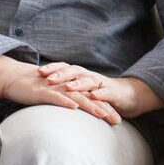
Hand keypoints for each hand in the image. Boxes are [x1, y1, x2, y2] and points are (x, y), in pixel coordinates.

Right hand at [2, 64, 121, 124]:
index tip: (117, 119)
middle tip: (117, 121)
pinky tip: (74, 107)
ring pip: (76, 97)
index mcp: (69, 89)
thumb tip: (73, 118)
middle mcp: (65, 87)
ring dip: (90, 106)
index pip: (90, 98)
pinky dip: (65, 101)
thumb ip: (63, 105)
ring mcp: (54, 88)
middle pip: (88, 98)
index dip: (104, 108)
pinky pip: (56, 96)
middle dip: (104, 109)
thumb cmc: (32, 90)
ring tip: (103, 115)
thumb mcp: (51, 98)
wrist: (13, 79)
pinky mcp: (42, 91)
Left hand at [37, 63, 163, 119]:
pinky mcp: (113, 93)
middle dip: (61, 74)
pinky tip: (94, 96)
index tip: (37, 72)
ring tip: (69, 87)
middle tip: (49, 79)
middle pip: (73, 71)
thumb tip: (41, 90)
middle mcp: (88, 76)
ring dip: (79, 84)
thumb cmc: (96, 93)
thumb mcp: (78, 91)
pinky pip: (106, 92)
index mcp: (79, 74)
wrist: (126, 95)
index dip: (51, 68)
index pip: (63, 68)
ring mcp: (101, 83)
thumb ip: (62, 89)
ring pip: (89, 81)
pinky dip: (100, 94)